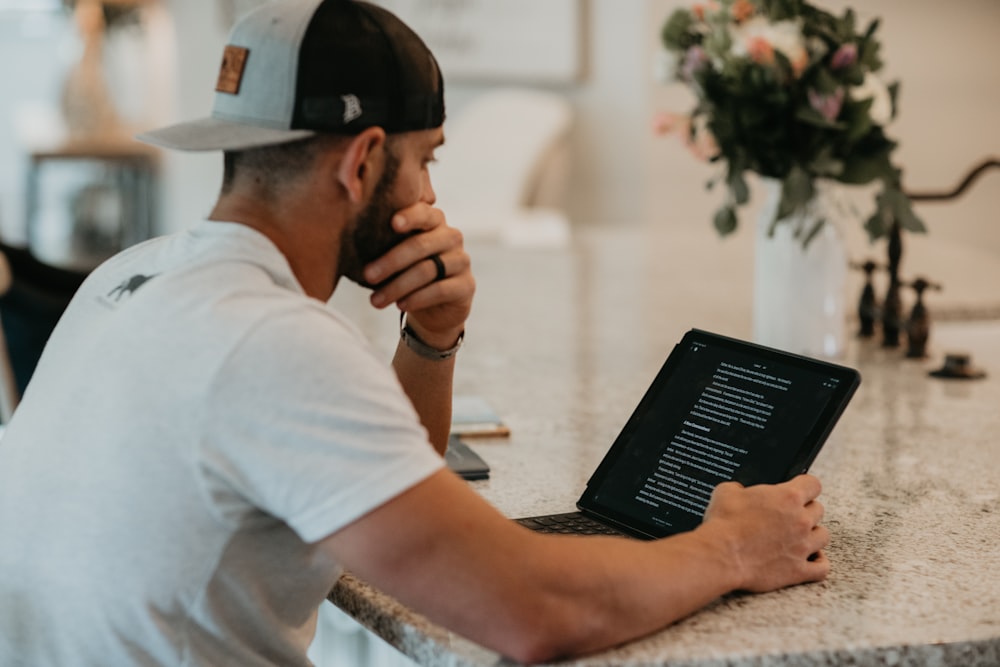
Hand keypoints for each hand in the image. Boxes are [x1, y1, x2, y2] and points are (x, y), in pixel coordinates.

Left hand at [362, 203, 474, 348]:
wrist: (434, 308)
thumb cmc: (405, 273)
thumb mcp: (394, 254)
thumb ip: (382, 241)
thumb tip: (346, 236)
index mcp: (433, 221)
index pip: (424, 212)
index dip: (410, 217)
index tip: (392, 224)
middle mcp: (451, 237)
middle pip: (421, 245)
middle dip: (391, 261)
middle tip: (367, 275)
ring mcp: (462, 260)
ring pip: (428, 270)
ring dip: (398, 286)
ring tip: (375, 301)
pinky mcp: (467, 285)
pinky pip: (441, 289)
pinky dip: (417, 298)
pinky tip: (400, 305)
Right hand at [701, 474, 829, 592]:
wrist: (720, 555)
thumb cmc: (723, 523)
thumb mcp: (726, 492)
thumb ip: (740, 488)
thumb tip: (740, 491)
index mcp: (787, 497)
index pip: (813, 484)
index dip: (805, 486)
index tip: (798, 490)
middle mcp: (801, 520)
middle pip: (818, 510)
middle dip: (805, 510)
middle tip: (789, 515)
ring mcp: (803, 546)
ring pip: (823, 536)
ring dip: (812, 535)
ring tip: (799, 537)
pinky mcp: (799, 570)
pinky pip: (822, 568)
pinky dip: (818, 562)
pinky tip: (810, 559)